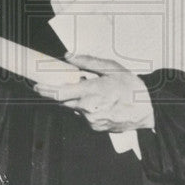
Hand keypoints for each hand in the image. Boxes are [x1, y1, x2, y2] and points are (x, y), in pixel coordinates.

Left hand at [34, 54, 154, 132]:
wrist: (148, 112)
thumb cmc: (133, 89)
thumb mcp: (113, 68)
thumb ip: (89, 62)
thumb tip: (70, 56)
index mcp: (91, 91)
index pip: (59, 93)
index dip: (44, 90)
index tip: (36, 86)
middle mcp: (88, 108)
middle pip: (63, 102)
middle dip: (62, 93)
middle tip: (71, 84)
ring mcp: (91, 120)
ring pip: (74, 109)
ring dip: (77, 100)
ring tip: (96, 92)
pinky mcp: (96, 128)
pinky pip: (84, 117)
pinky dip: (87, 109)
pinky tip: (102, 103)